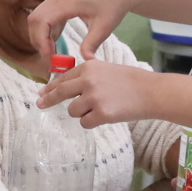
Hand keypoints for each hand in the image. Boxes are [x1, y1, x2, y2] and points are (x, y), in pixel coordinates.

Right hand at [25, 0, 137, 59]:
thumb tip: (86, 60)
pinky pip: (45, 16)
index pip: (42, 20)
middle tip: (49, 56)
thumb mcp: (104, 28)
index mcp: (67, 1)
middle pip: (35, 19)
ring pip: (37, 17)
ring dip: (40, 35)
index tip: (49, 56)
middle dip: (38, 39)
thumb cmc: (112, 7)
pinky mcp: (58, 0)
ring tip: (53, 50)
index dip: (41, 40)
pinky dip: (46, 30)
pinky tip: (56, 41)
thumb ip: (92, 44)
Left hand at [35, 57, 154, 127]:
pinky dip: (92, 122)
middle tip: (40, 105)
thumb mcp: (106, 70)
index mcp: (88, 67)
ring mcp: (94, 98)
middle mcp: (88, 81)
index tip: (42, 93)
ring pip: (73, 111)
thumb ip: (87, 76)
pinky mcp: (101, 114)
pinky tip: (105, 116)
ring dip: (82, 113)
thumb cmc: (131, 81)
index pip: (63, 78)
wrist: (151, 92)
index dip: (51, 87)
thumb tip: (65, 88)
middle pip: (60, 93)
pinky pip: (85, 123)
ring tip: (100, 108)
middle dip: (48, 100)